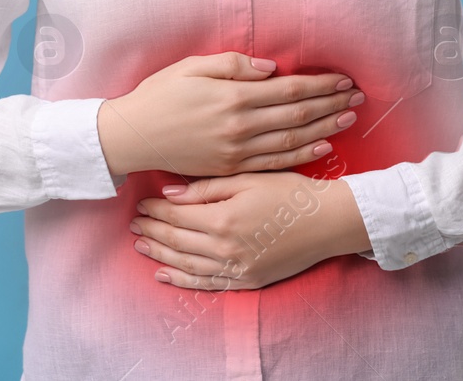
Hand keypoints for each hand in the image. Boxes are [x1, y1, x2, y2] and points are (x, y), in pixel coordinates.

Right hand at [97, 52, 365, 178]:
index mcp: (233, 97)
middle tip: (358, 97)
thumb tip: (271, 69)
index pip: (289, 89)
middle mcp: (240, 127)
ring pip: (292, 140)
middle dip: (331, 104)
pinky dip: (301, 155)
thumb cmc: (159, 95)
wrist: (132, 137)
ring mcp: (237, 152)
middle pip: (298, 115)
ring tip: (348, 118)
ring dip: (324, 128)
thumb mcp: (192, 67)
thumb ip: (233, 65)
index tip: (343, 79)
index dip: (320, 84)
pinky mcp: (231, 169)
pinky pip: (274, 163)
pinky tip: (321, 147)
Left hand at [129, 172, 372, 288]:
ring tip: (141, 245)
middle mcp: (225, 248)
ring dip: (160, 254)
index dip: (156, 209)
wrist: (328, 221)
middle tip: (134, 222)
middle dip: (153, 230)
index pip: (178, 215)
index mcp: (224, 219)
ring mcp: (236, 269)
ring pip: (186, 264)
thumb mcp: (249, 178)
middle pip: (177, 240)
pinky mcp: (247, 281)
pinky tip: (164, 275)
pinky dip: (182, 281)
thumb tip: (170, 193)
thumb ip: (207, 187)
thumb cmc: (291, 193)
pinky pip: (206, 284)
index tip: (141, 202)